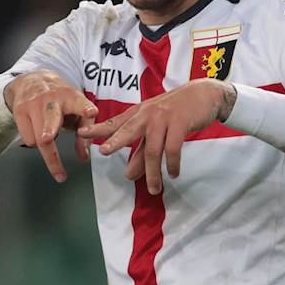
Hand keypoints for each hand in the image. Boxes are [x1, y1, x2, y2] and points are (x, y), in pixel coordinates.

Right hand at [4, 69, 97, 181]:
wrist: (33, 81)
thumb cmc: (61, 100)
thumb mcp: (78, 111)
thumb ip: (85, 134)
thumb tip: (84, 156)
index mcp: (71, 98)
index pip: (80, 102)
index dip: (85, 108)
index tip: (91, 112)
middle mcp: (52, 99)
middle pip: (50, 118)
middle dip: (49, 129)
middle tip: (48, 138)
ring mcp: (33, 104)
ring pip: (37, 137)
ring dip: (46, 149)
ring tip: (51, 142)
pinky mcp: (20, 111)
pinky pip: (28, 139)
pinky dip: (35, 142)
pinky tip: (38, 131)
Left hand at [78, 80, 236, 193]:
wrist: (204, 95)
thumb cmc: (178, 112)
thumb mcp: (157, 129)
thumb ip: (142, 151)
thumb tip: (129, 175)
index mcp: (139, 114)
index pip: (115, 122)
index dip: (98, 129)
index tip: (80, 134)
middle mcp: (148, 114)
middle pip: (128, 130)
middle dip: (115, 141)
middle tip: (103, 151)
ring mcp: (164, 118)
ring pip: (153, 149)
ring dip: (153, 172)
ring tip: (154, 188)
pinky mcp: (180, 123)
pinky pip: (173, 148)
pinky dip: (172, 164)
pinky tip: (173, 173)